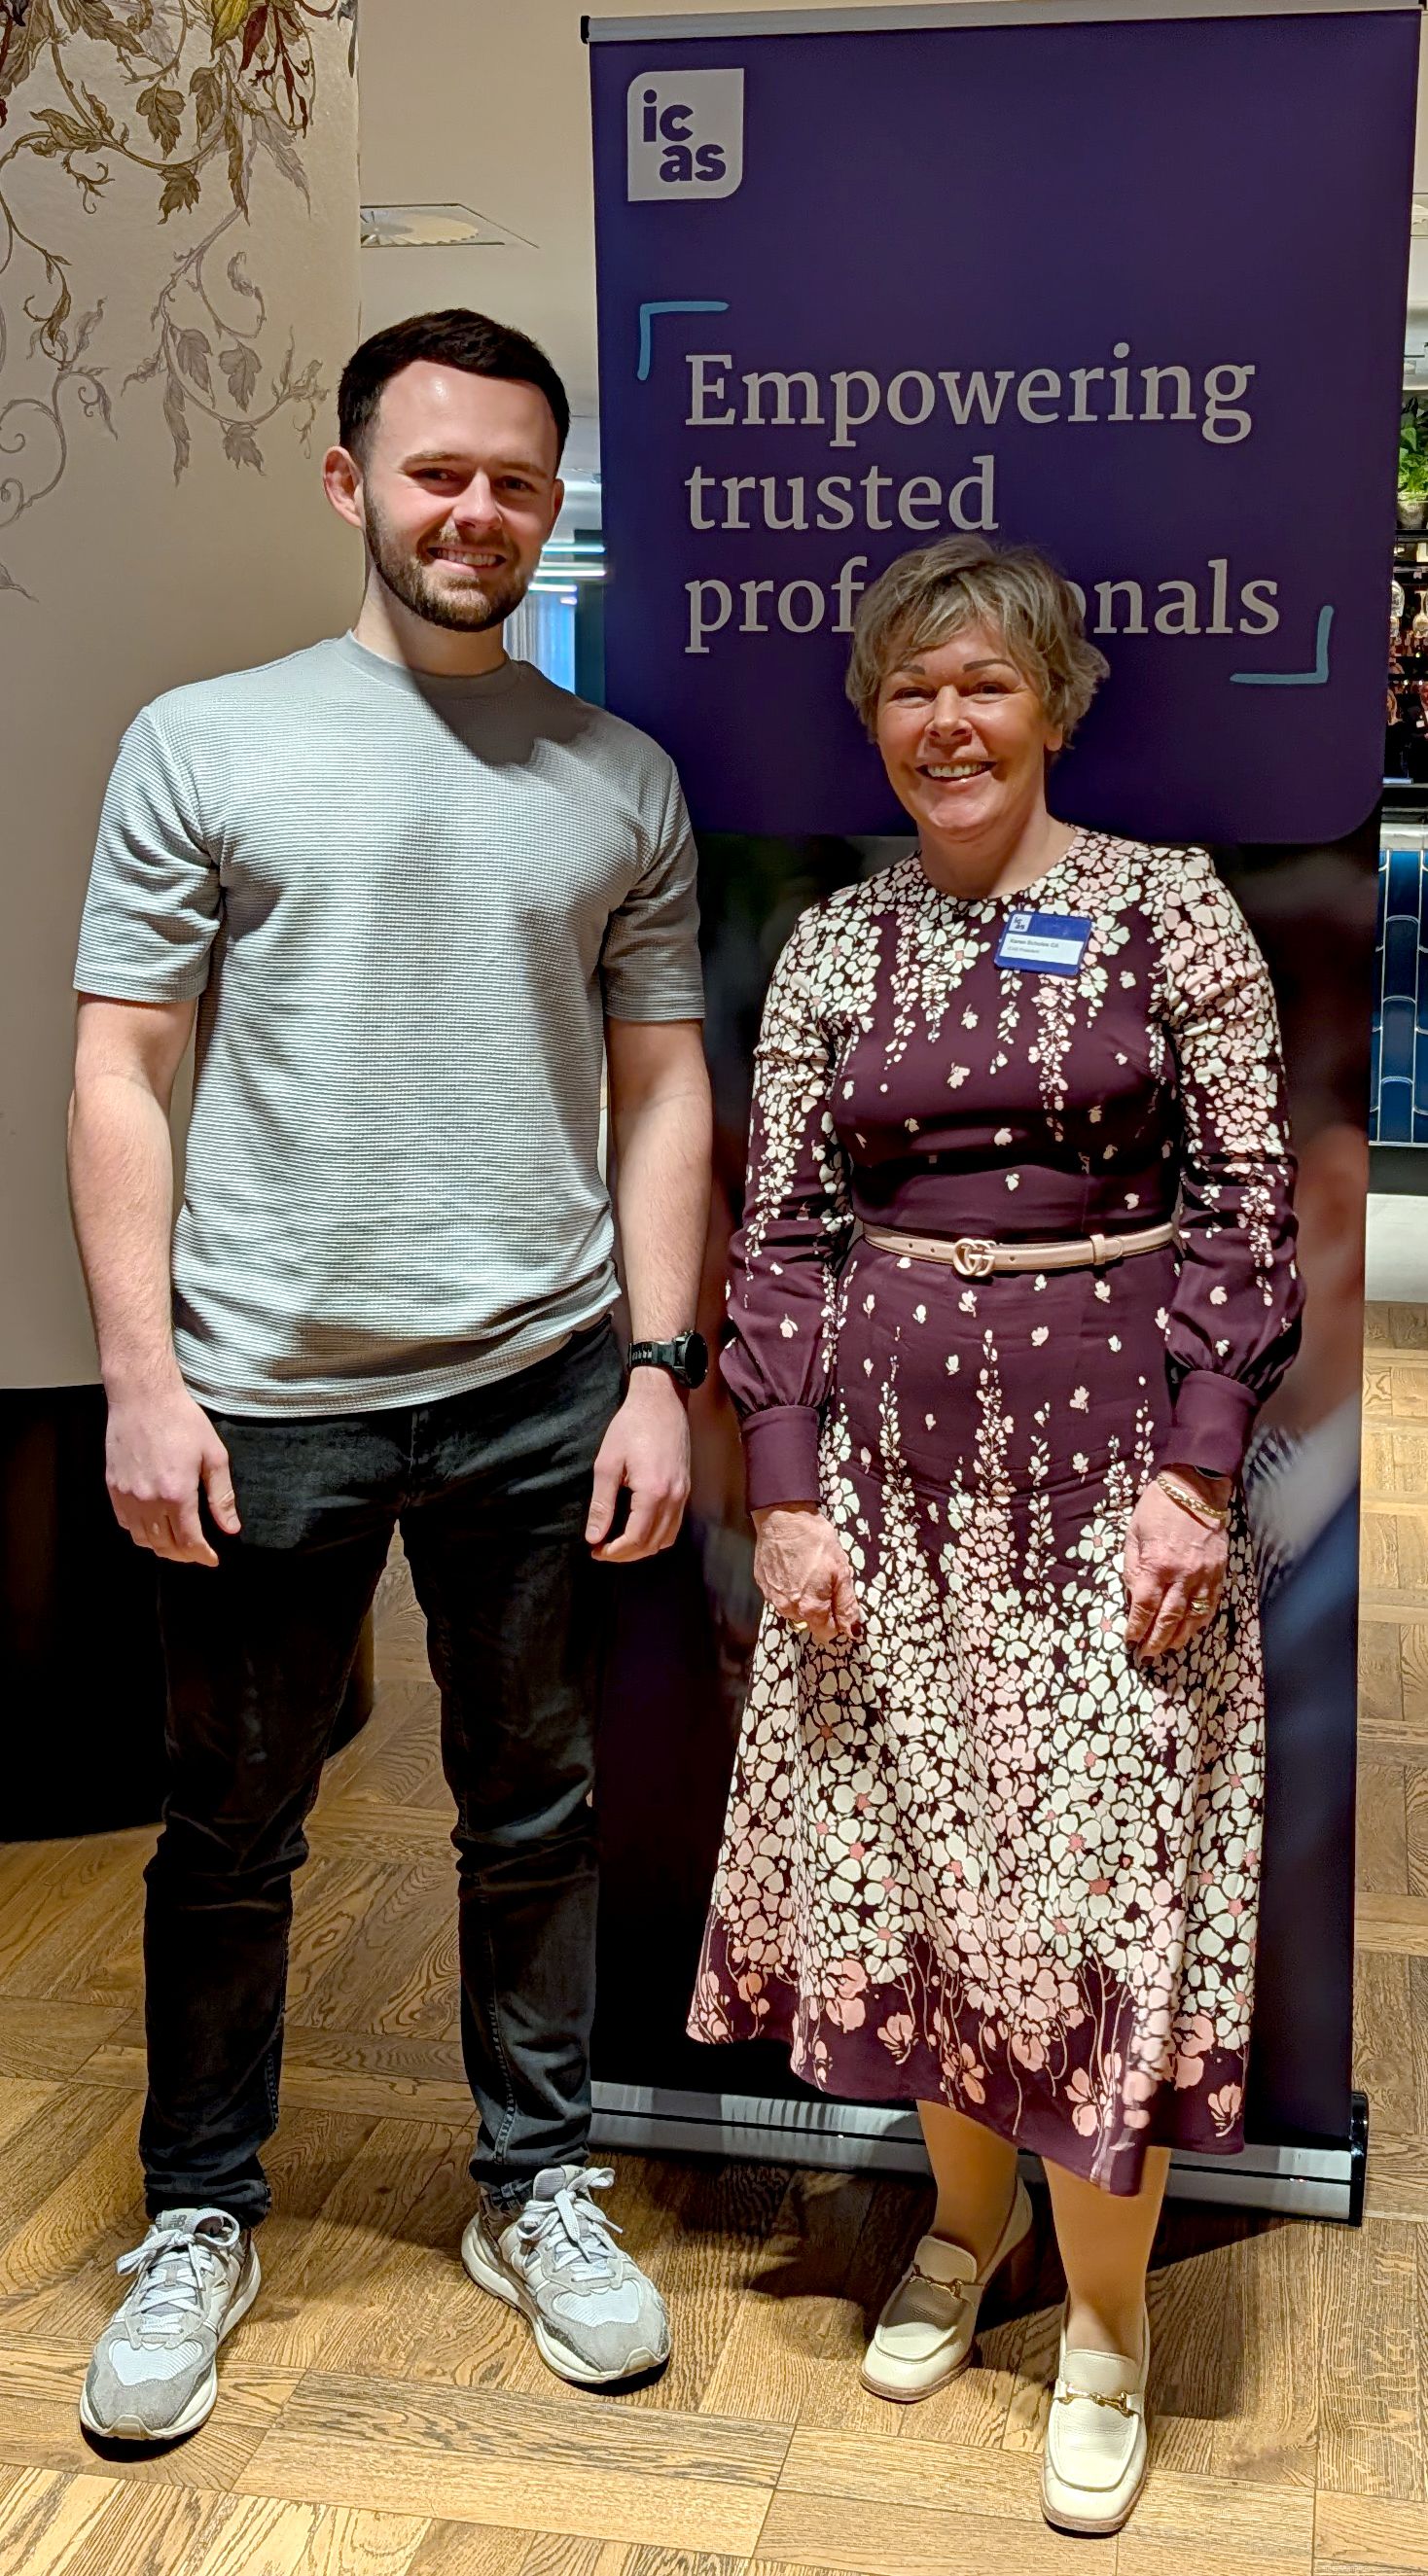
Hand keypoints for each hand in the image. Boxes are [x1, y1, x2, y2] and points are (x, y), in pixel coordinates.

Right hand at [104, 1380, 240, 1568]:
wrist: (143, 1397)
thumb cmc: (181, 1421)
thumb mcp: (213, 1456)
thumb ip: (221, 1496)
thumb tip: (231, 1528)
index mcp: (177, 1493)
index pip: (189, 1541)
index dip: (202, 1555)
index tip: (211, 1559)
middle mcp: (148, 1500)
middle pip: (164, 1546)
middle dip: (184, 1555)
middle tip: (197, 1553)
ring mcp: (127, 1495)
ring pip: (142, 1539)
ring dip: (161, 1547)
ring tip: (176, 1543)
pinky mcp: (112, 1487)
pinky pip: (125, 1522)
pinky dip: (140, 1532)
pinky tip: (153, 1525)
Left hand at [587, 1369, 690, 1562]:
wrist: (661, 1401)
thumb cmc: (630, 1427)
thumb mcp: (607, 1464)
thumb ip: (601, 1504)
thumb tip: (594, 1537)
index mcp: (653, 1493)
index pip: (635, 1539)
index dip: (614, 1552)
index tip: (595, 1550)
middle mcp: (673, 1498)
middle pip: (652, 1545)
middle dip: (626, 1554)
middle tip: (602, 1550)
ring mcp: (683, 1494)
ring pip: (667, 1539)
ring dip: (643, 1548)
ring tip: (619, 1544)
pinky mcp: (686, 1488)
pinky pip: (675, 1525)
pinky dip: (657, 1535)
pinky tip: (639, 1529)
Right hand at [752, 1504, 861, 1646]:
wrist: (783, 1518)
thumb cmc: (816, 1541)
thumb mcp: (842, 1571)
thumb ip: (846, 1605)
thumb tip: (853, 1631)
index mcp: (811, 1607)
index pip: (826, 1633)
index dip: (836, 1621)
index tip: (839, 1603)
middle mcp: (789, 1608)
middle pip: (809, 1622)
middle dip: (820, 1609)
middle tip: (825, 1582)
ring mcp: (772, 1597)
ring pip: (793, 1610)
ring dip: (802, 1599)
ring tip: (808, 1574)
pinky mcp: (762, 1584)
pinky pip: (780, 1597)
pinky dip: (788, 1589)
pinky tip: (793, 1569)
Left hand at [1123, 1470, 1228, 1658]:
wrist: (1196, 1487)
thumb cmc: (1159, 1507)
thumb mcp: (1133, 1533)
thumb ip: (1132, 1568)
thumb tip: (1134, 1596)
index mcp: (1157, 1564)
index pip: (1145, 1607)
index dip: (1136, 1627)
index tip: (1130, 1640)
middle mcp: (1182, 1575)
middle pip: (1169, 1619)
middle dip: (1156, 1641)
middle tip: (1147, 1655)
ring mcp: (1204, 1575)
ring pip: (1193, 1617)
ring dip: (1179, 1637)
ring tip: (1168, 1648)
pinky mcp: (1219, 1572)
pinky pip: (1210, 1605)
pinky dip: (1200, 1621)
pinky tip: (1191, 1629)